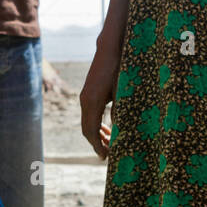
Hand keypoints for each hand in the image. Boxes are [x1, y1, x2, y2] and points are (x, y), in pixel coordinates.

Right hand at [80, 40, 120, 159]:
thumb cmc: (118, 68)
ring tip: (109, 142)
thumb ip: (119, 110)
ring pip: (87, 122)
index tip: (104, 156)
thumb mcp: (122, 90)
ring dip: (97, 134)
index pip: (90, 130)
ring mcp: (85, 97)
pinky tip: (107, 128)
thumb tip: (119, 129)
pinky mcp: (88, 93)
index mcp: (92, 102)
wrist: (109, 50)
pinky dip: (96, 124)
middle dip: (96, 143)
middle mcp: (85, 100)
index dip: (97, 145)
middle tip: (108, 154)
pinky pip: (89, 114)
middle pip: (86, 129)